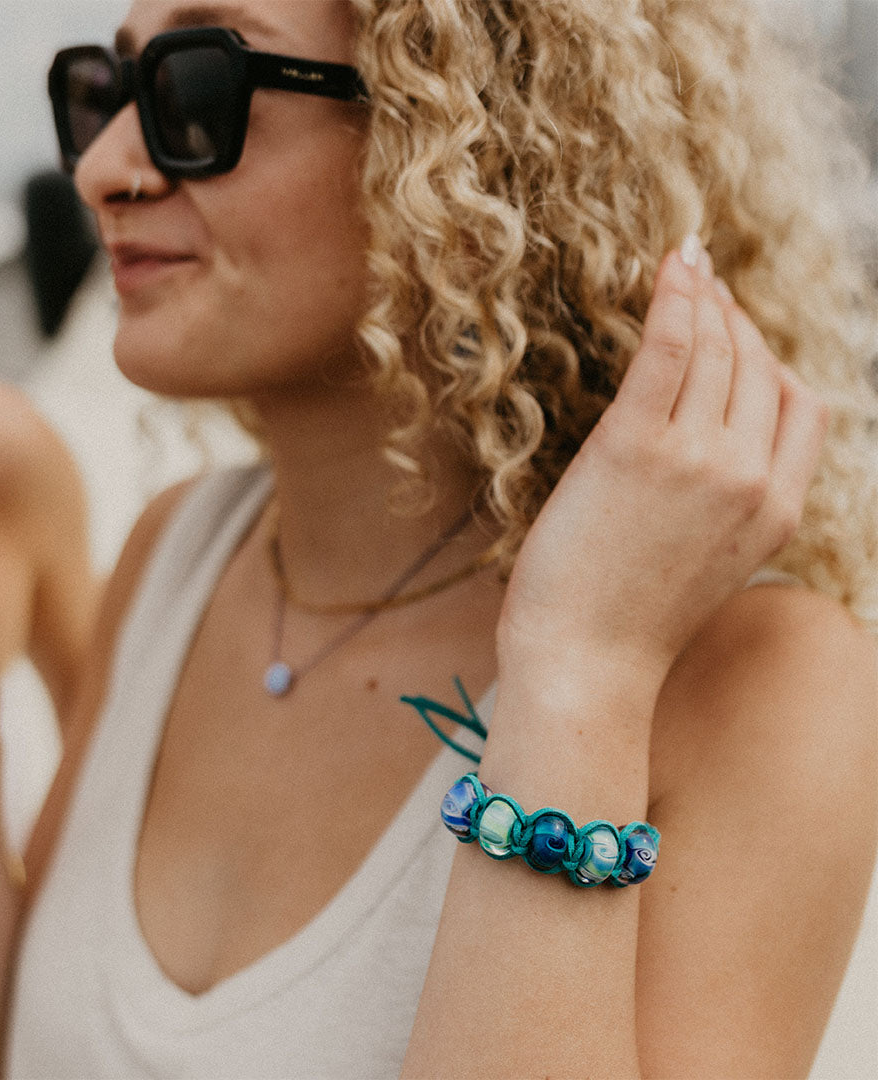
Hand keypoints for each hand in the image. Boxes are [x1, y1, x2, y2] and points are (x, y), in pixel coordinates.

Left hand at [499, 243, 827, 689]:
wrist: (584, 663)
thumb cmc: (628, 620)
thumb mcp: (709, 562)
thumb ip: (727, 503)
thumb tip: (704, 446)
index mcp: (778, 511)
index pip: (804, 404)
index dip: (772, 359)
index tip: (739, 335)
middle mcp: (751, 477)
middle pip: (759, 367)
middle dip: (735, 319)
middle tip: (706, 285)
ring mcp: (698, 458)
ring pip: (717, 350)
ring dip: (705, 298)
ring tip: (686, 267)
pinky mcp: (635, 447)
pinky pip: (669, 350)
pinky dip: (676, 298)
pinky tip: (672, 265)